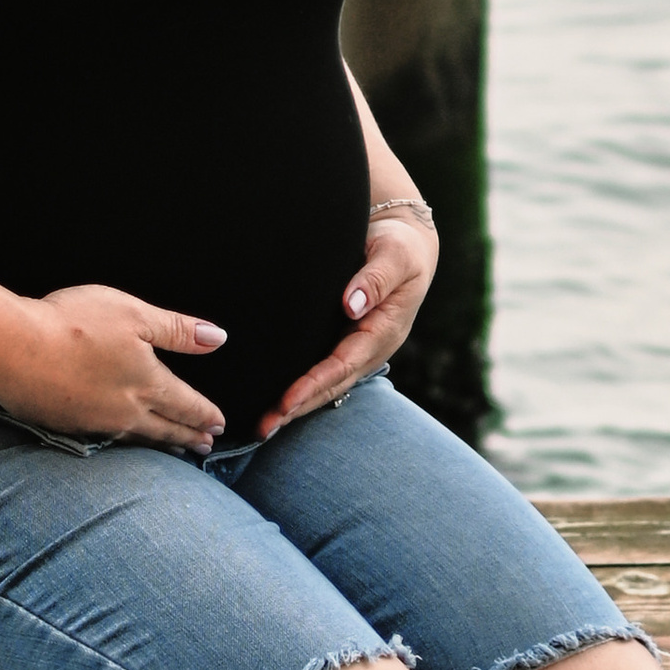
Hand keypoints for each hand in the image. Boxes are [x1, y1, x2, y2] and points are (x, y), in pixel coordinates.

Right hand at [0, 285, 227, 455]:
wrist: (12, 349)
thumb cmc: (73, 325)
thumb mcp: (134, 314)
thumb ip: (178, 330)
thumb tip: (217, 338)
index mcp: (147, 384)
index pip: (187, 404)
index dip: (206, 414)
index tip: (219, 424)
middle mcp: (125, 411)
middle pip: (166, 428)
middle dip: (189, 436)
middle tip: (205, 447)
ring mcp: (95, 423)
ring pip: (138, 438)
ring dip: (160, 444)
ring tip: (172, 449)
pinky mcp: (66, 426)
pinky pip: (108, 441)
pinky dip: (125, 444)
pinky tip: (122, 441)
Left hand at [255, 213, 436, 437]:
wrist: (406, 241)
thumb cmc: (400, 246)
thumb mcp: (394, 255)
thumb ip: (375, 278)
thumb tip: (352, 305)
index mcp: (384, 330)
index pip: (343, 364)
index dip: (313, 385)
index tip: (285, 402)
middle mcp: (372, 348)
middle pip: (333, 385)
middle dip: (298, 408)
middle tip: (264, 428)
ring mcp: (360, 349)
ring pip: (328, 384)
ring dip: (297, 407)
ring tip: (264, 426)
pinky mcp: (348, 343)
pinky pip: (325, 372)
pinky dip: (303, 389)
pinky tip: (279, 402)